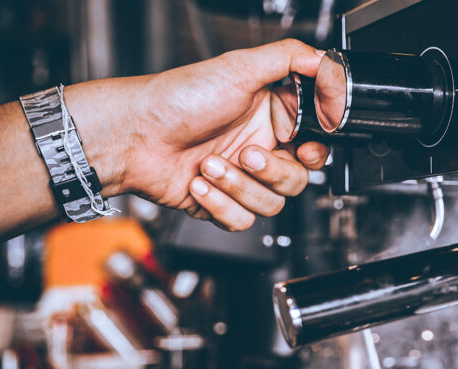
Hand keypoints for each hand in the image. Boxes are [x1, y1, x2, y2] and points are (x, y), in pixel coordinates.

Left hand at [120, 39, 331, 230]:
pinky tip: (198, 183)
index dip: (315, 151)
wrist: (132, 137)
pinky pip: (243, 220)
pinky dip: (220, 204)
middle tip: (247, 155)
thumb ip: (288, 59)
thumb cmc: (176, 100)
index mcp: (270, 118)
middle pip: (298, 179)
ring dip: (239, 187)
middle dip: (272, 172)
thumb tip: (324, 60)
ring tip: (210, 165)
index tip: (303, 149)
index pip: (314, 142)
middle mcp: (259, 149)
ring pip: (272, 204)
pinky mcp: (221, 204)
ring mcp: (240, 179)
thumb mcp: (238, 68)